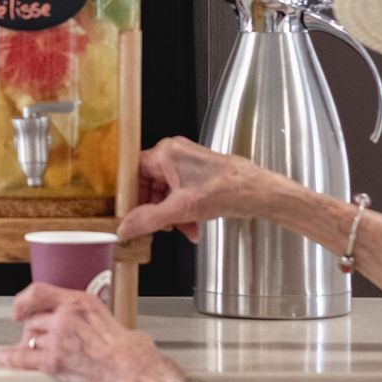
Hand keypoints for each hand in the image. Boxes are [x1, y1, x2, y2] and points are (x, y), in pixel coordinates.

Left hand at [0, 281, 180, 381]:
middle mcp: (67, 316)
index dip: (25, 300)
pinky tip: (5, 358)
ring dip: (30, 347)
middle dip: (33, 331)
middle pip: (34, 320)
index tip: (20, 307)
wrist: (136, 375)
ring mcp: (58, 338)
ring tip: (32, 353)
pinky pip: (24, 358)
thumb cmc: (134, 354)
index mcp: (82, 302)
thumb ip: (96, 322)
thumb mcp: (115, 322)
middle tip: (35, 339)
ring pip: (30, 339)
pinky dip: (11, 358)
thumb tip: (100, 331)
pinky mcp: (54, 361)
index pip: (41, 292)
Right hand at [118, 136, 280, 244]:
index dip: (132, 196)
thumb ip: (148, 220)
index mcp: (166, 153)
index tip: (129, 213)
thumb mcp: (180, 209)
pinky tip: (191, 226)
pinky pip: (180, 193)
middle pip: (150, 185)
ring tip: (181, 229)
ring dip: (171, 214)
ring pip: (166, 192)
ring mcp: (187, 163)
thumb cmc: (226, 189)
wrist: (255, 192)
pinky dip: (183, 211)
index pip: (133, 173)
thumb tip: (126, 227)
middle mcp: (175, 153)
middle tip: (157, 226)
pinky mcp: (198, 173)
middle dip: (156, 210)